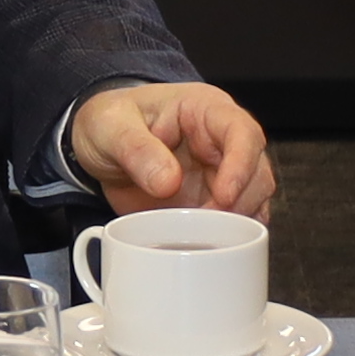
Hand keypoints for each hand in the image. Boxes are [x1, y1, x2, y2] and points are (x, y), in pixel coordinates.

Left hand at [65, 78, 275, 219]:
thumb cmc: (109, 123)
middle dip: (239, 203)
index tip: (224, 196)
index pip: (241, 131)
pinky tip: (208, 245)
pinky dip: (228, 238)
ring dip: (235, 224)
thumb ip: (136, 149)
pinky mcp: (210, 203)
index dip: (241, 165)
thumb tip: (167, 181)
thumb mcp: (110, 126)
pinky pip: (234, 221)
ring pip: (252, 200)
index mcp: (203, 110)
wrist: (97, 146)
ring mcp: (218, 175)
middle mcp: (220, 142)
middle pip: (257, 172)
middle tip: (205, 225)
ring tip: (202, 237)